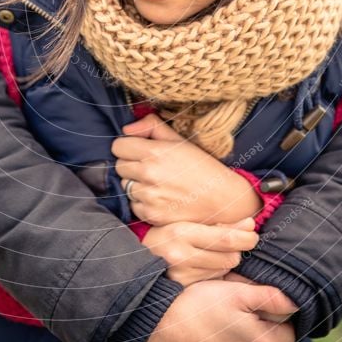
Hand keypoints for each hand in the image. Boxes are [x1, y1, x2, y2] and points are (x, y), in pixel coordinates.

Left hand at [113, 114, 260, 225]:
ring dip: (136, 185)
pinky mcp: (152, 215)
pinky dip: (143, 204)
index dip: (128, 147)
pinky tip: (161, 199)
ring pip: (125, 187)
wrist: (223, 199)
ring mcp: (149, 197)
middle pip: (119, 167)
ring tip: (158, 184)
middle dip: (131, 166)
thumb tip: (127, 128)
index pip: (118, 146)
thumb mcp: (180, 140)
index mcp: (154, 152)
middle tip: (151, 168)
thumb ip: (151, 126)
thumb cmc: (202, 167)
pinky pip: (133, 206)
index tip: (139, 151)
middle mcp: (149, 174)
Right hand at [141, 279, 297, 341]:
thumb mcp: (235, 291)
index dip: (280, 312)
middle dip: (264, 325)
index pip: (290, 330)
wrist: (158, 328)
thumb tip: (297, 302)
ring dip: (247, 338)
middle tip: (240, 304)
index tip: (262, 299)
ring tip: (225, 318)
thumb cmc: (196, 305)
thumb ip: (271, 298)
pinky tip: (214, 334)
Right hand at [142, 218, 258, 286]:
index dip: (246, 238)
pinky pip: (213, 279)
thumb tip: (250, 224)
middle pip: (229, 257)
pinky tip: (205, 264)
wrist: (138, 256)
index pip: (226, 238)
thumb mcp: (188, 222)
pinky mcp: (183, 287)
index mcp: (182, 231)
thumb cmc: (167, 234)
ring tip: (214, 253)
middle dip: (237, 250)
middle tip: (234, 244)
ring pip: (224, 269)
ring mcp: (181, 274)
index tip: (252, 235)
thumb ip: (220, 224)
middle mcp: (181, 254)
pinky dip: (215, 271)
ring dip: (226, 261)